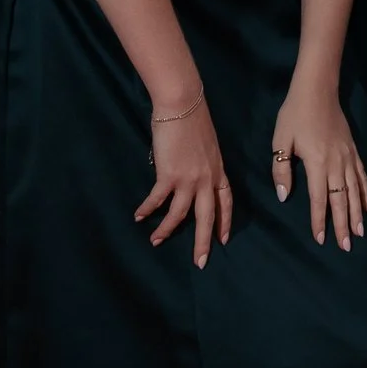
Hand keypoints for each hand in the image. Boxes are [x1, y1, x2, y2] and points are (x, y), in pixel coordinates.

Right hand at [135, 95, 231, 267]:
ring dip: (167, 230)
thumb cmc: (193, 118)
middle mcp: (207, 179)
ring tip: (156, 242)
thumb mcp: (207, 144)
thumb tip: (189, 173)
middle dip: (204, 242)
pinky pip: (158, 200)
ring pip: (180, 214)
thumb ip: (203, 163)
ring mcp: (189, 179)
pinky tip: (140, 217)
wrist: (182, 104)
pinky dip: (148, 210)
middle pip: (208, 216)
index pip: (226, 202)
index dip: (225, 222)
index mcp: (218, 170)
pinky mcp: (170, 175)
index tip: (224, 240)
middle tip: (200, 262)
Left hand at [273, 76, 366, 250]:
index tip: (320, 239)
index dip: (319, 220)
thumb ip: (281, 169)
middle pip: (341, 200)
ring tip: (360, 233)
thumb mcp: (280, 140)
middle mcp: (336, 164)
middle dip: (343, 224)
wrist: (318, 90)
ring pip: (355, 191)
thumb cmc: (294, 115)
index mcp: (317, 163)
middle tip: (347, 246)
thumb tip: (284, 196)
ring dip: (357, 214)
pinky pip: (362, 177)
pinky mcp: (353, 151)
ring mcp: (348, 158)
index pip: (319, 198)